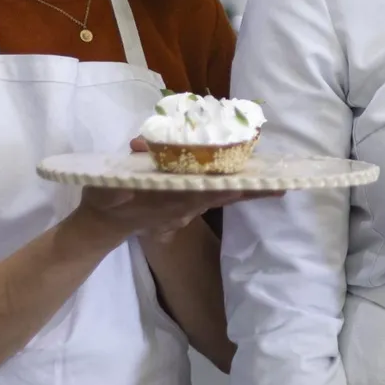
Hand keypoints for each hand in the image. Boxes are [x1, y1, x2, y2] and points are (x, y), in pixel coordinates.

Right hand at [76, 137, 280, 241]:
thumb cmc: (105, 201)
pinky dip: (234, 190)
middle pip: (222, 197)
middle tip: (281, 186)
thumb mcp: (106, 190)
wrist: (103, 225)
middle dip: (250, 192)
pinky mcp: (187, 206)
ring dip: (248, 191)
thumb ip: (117, 181)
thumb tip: (133, 160)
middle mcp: (184, 206)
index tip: (245, 185)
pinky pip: (214, 196)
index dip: (223, 191)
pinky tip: (253, 183)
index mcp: (168, 201)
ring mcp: (187, 208)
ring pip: (222, 197)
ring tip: (277, 185)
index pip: (201, 195)